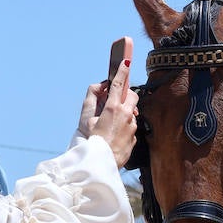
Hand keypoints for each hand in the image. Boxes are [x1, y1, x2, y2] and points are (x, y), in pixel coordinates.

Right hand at [86, 36, 138, 165]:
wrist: (102, 162)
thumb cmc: (92, 141)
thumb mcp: (87, 119)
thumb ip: (92, 100)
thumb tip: (100, 88)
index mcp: (113, 108)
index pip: (119, 83)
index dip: (122, 70)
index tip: (126, 60)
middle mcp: (126, 114)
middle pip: (132, 96)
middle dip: (127, 95)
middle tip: (117, 100)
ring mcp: (132, 126)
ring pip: (131, 113)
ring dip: (124, 114)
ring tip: (111, 126)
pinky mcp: (135, 137)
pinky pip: (131, 127)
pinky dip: (124, 128)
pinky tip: (114, 136)